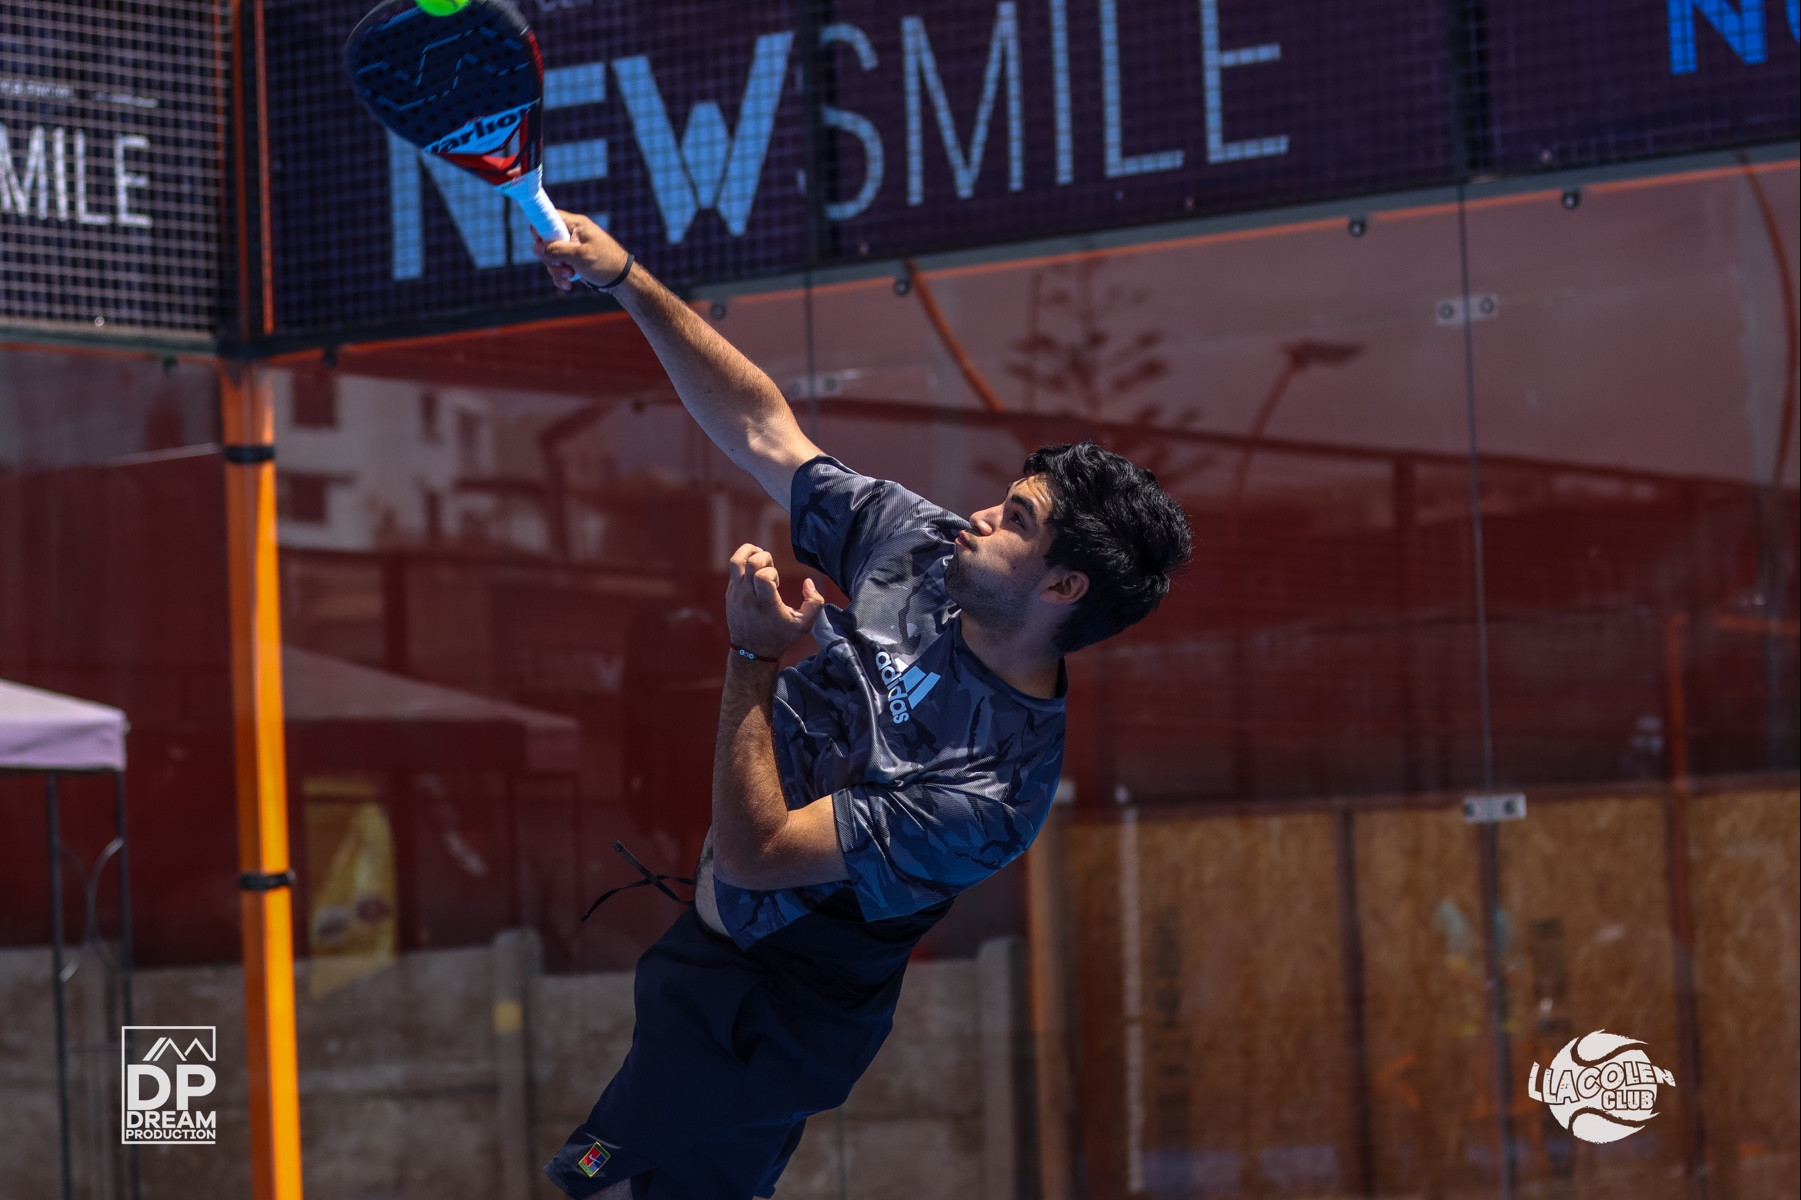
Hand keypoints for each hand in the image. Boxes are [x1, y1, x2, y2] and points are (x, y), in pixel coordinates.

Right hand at [533, 211, 629, 292]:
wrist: (622, 279)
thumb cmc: (605, 262)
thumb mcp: (579, 256)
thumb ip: (556, 250)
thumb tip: (535, 248)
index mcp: (575, 224)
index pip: (547, 218)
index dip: (540, 231)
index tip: (544, 247)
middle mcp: (572, 234)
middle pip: (546, 242)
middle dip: (551, 259)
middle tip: (564, 266)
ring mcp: (572, 248)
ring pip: (551, 258)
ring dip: (557, 271)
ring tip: (571, 276)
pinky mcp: (572, 262)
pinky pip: (558, 268)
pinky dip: (561, 277)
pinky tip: (569, 285)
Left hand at [724, 543, 824, 659]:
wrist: (753, 652)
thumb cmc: (780, 636)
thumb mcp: (804, 625)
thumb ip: (814, 603)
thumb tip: (808, 582)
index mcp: (765, 604)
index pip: (761, 576)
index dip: (772, 572)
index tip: (777, 584)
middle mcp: (747, 597)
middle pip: (750, 563)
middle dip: (764, 559)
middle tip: (771, 570)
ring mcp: (736, 595)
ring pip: (735, 562)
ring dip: (749, 552)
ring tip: (760, 557)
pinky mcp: (730, 594)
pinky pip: (733, 569)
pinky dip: (745, 563)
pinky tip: (755, 571)